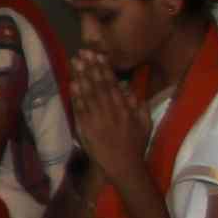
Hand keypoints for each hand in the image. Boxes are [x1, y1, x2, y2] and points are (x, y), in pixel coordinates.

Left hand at [59, 42, 151, 187]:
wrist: (123, 166)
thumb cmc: (136, 144)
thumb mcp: (145, 123)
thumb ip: (140, 105)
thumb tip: (130, 89)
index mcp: (124, 108)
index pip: (112, 84)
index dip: (104, 68)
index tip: (98, 55)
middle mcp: (109, 111)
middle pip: (98, 85)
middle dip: (90, 67)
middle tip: (83, 52)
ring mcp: (95, 119)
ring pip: (87, 94)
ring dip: (81, 76)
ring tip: (75, 62)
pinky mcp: (85, 128)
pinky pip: (79, 109)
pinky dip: (75, 96)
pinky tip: (71, 84)